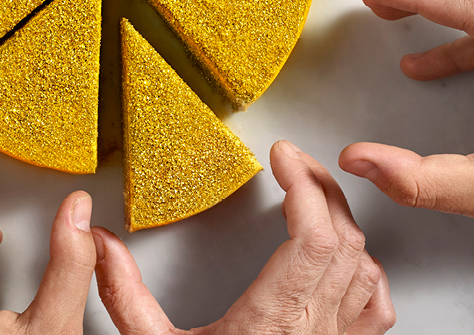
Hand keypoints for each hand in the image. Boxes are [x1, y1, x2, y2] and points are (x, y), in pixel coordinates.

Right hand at [94, 142, 394, 334]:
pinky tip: (344, 259)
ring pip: (364, 264)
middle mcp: (316, 328)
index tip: (279, 155)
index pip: (313, 234)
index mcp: (276, 319)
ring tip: (312, 198)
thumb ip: (124, 294)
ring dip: (341, 222)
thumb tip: (99, 242)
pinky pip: (375, 303)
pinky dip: (364, 268)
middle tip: (289, 162)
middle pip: (344, 237)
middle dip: (318, 186)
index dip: (302, 184)